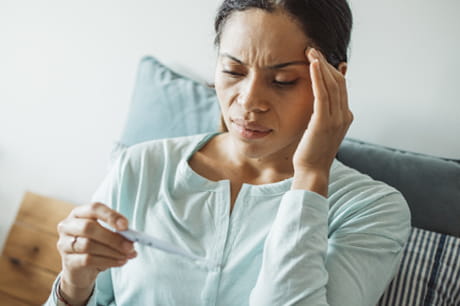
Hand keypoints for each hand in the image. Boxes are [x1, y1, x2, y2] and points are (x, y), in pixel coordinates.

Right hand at [56, 202, 136, 303]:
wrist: (80, 270)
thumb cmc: (96, 246)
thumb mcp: (106, 235)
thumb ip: (117, 232)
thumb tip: (132, 238)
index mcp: (79, 213)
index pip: (94, 208)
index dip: (110, 216)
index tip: (126, 225)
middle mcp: (68, 226)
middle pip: (89, 227)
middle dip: (112, 237)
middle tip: (130, 246)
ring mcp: (64, 244)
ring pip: (88, 245)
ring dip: (112, 251)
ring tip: (127, 255)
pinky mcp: (67, 261)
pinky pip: (88, 260)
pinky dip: (108, 261)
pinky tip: (120, 261)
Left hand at [292, 48, 352, 194]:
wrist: (313, 171)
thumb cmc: (312, 152)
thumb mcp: (320, 130)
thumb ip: (322, 114)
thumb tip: (319, 100)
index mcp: (345, 116)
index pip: (341, 86)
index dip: (330, 69)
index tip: (318, 57)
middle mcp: (344, 115)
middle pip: (338, 81)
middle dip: (325, 63)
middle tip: (312, 49)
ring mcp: (336, 119)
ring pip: (332, 85)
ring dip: (321, 65)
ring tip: (310, 51)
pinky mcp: (324, 123)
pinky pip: (323, 95)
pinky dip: (319, 78)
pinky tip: (313, 65)